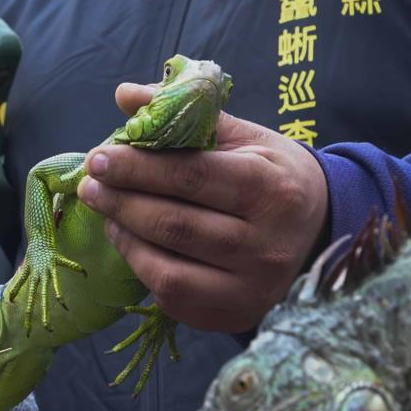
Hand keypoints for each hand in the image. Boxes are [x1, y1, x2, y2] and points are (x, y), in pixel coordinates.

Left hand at [77, 83, 328, 332]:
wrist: (320, 231)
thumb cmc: (276, 177)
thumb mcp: (246, 137)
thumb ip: (187, 115)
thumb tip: (125, 95)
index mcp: (271, 190)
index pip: (191, 176)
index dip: (138, 167)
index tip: (99, 158)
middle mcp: (265, 246)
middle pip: (174, 225)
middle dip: (121, 202)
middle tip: (90, 185)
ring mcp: (252, 288)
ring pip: (168, 270)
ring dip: (125, 238)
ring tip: (106, 212)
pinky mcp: (236, 315)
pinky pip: (174, 299)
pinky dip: (143, 268)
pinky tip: (132, 242)